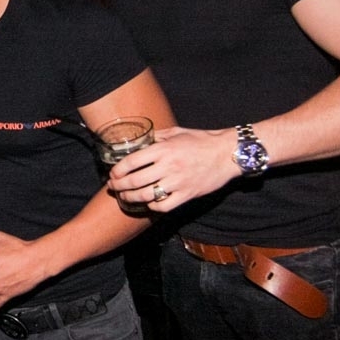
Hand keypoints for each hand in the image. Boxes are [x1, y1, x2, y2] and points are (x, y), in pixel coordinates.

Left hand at [107, 126, 240, 211]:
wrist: (227, 153)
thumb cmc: (202, 141)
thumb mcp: (177, 132)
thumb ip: (157, 136)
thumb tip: (141, 140)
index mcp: (163, 149)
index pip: (131, 162)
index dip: (117, 171)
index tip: (113, 174)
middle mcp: (168, 166)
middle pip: (134, 181)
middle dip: (119, 187)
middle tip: (113, 188)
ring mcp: (178, 182)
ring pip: (145, 196)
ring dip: (131, 198)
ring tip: (125, 198)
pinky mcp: (187, 194)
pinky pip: (163, 206)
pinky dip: (152, 207)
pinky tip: (148, 203)